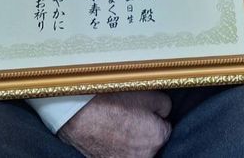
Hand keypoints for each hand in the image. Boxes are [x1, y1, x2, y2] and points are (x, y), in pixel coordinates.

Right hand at [57, 91, 171, 157]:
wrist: (78, 111)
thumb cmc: (112, 99)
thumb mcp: (147, 92)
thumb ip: (163, 104)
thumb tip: (164, 111)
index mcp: (158, 137)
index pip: (165, 126)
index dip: (153, 115)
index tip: (142, 108)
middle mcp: (146, 155)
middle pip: (150, 140)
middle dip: (143, 128)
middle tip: (127, 112)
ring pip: (134, 147)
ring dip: (130, 138)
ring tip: (115, 120)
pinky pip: (118, 152)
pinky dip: (115, 144)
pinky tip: (107, 130)